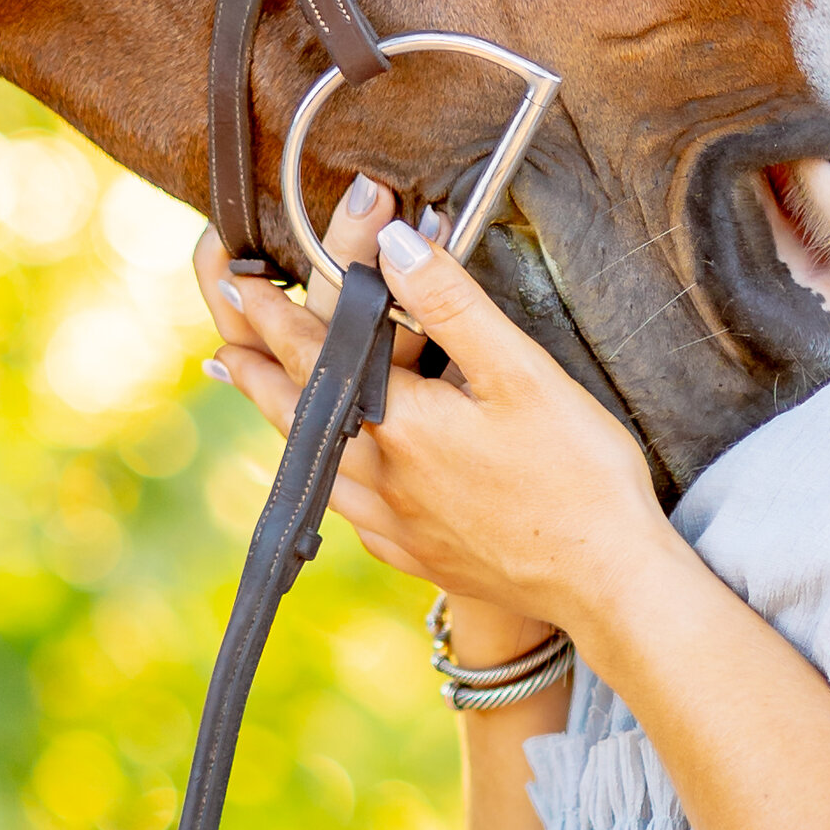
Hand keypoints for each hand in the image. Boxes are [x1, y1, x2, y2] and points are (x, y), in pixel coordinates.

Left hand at [192, 188, 664, 643]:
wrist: (607, 585)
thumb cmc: (577, 475)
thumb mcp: (521, 372)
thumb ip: (452, 304)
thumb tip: (393, 245)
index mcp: (399, 426)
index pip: (317, 356)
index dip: (272, 315)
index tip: (235, 282)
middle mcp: (383, 479)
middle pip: (299, 417)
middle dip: (256, 374)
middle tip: (221, 346)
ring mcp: (397, 526)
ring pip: (318, 468)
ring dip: (285, 427)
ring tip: (262, 403)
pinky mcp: (420, 556)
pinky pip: (353, 513)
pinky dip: (331, 481)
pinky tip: (340, 483)